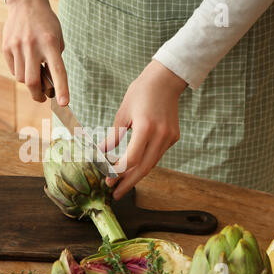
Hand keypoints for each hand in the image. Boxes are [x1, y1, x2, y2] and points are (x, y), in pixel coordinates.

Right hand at [3, 0, 68, 105]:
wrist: (26, 3)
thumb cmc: (46, 24)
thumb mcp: (57, 39)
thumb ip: (54, 60)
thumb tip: (48, 84)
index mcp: (50, 43)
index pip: (58, 70)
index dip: (61, 88)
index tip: (64, 103)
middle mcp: (32, 45)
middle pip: (32, 81)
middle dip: (38, 95)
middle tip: (42, 97)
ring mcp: (17, 46)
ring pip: (21, 78)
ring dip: (29, 83)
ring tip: (35, 73)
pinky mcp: (6, 47)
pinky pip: (14, 70)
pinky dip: (21, 72)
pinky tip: (25, 63)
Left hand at [102, 60, 186, 199]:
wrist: (165, 80)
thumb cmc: (140, 92)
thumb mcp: (122, 114)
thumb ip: (113, 137)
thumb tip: (100, 153)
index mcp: (146, 127)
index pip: (132, 158)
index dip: (119, 172)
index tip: (108, 179)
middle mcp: (161, 135)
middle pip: (144, 167)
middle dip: (129, 183)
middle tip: (116, 194)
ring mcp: (170, 137)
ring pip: (152, 163)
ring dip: (136, 175)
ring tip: (122, 184)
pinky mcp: (173, 137)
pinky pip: (157, 155)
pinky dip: (145, 163)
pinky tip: (133, 168)